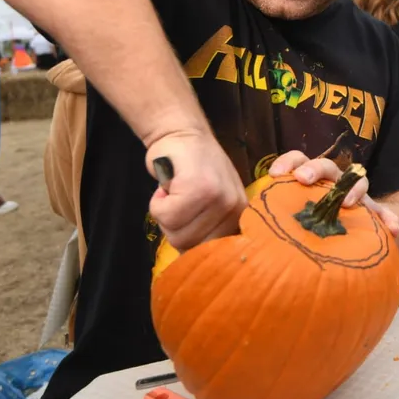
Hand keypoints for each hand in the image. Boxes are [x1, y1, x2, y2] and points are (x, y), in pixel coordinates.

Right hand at [145, 131, 247, 250]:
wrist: (182, 133)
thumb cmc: (193, 168)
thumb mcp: (212, 200)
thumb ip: (209, 228)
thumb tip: (198, 264)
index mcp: (240, 216)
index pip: (214, 255)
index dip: (191, 245)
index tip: (185, 228)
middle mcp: (234, 209)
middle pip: (190, 246)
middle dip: (173, 228)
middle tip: (177, 202)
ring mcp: (218, 198)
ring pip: (176, 233)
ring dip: (164, 213)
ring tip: (174, 191)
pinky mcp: (198, 188)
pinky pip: (165, 215)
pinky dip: (157, 202)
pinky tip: (168, 186)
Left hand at [268, 151, 398, 236]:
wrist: (336, 240)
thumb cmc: (302, 226)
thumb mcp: (285, 222)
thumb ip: (267, 224)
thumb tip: (233, 241)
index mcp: (306, 179)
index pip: (296, 161)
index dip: (287, 163)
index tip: (274, 175)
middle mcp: (331, 182)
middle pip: (325, 166)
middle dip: (315, 170)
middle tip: (302, 180)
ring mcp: (353, 196)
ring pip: (357, 182)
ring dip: (353, 189)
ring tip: (348, 204)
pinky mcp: (372, 213)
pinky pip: (383, 213)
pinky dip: (389, 220)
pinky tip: (392, 231)